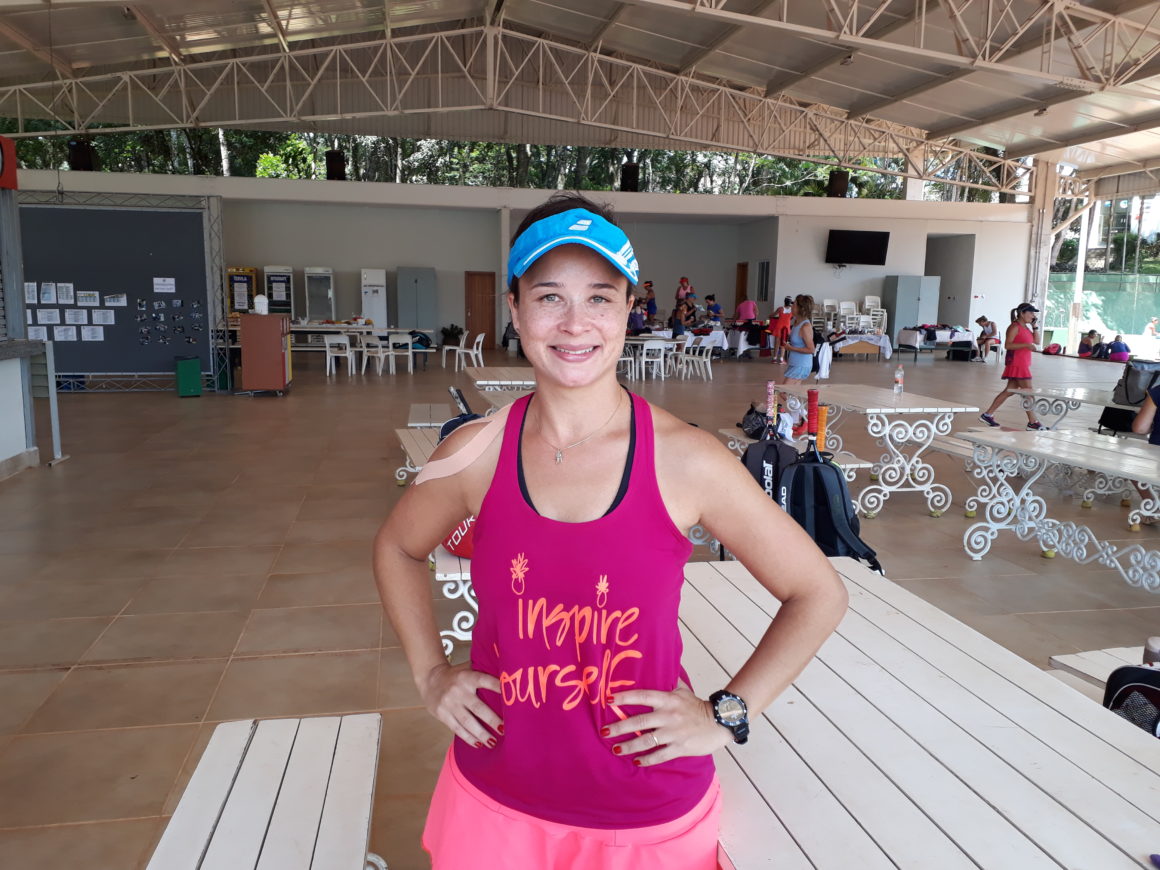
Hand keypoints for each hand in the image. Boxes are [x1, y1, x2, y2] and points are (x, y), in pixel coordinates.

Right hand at [419, 662, 502, 748]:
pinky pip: (457, 728)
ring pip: (467, 722)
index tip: (510, 697)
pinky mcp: (442, 714)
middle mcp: (458, 690)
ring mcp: (449, 703)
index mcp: (467, 677)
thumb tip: (508, 674)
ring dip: (481, 733)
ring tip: (493, 742)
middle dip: (491, 720)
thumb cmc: (456, 675)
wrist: (430, 679)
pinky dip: (468, 737)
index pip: (485, 681)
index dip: (497, 687)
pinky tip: (478, 743)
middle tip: (504, 730)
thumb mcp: (468, 668)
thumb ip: (484, 670)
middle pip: (477, 708)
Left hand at [603, 687, 731, 766]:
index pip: (642, 696)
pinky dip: (647, 759)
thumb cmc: (698, 706)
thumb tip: (661, 666)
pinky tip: (637, 761)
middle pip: (639, 721)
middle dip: (619, 727)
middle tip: (604, 731)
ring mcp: (673, 733)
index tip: (609, 699)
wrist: (720, 722)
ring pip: (646, 741)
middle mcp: (668, 715)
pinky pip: (660, 755)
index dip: (625, 697)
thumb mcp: (684, 690)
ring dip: (629, 746)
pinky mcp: (680, 747)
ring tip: (616, 749)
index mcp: (668, 699)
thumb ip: (670, 681)